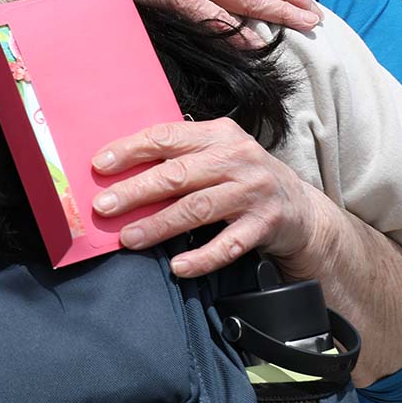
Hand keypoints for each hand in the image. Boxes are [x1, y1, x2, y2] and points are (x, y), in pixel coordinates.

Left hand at [91, 118, 321, 276]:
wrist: (300, 208)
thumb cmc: (244, 178)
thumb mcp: (219, 153)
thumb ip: (182, 156)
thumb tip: (123, 168)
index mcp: (219, 134)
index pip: (168, 137)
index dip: (132, 150)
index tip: (100, 165)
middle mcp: (237, 159)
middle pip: (178, 175)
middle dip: (137, 190)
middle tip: (104, 206)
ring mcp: (252, 192)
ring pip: (197, 209)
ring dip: (159, 225)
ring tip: (129, 238)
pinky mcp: (264, 225)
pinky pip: (227, 245)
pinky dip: (201, 258)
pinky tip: (177, 267)